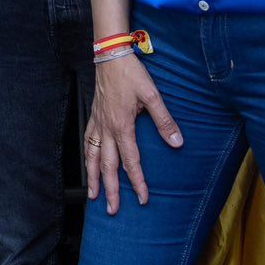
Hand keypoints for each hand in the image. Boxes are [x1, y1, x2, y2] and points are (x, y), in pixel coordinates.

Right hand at [84, 54, 182, 213]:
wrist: (110, 55)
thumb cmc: (131, 73)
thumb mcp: (153, 95)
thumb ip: (165, 121)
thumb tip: (177, 143)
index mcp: (122, 126)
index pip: (131, 161)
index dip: (138, 182)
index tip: (142, 199)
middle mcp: (107, 129)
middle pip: (107, 166)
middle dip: (110, 189)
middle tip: (113, 210)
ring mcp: (98, 123)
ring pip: (93, 157)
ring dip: (93, 177)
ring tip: (93, 195)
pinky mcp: (94, 116)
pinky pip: (88, 141)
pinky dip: (88, 156)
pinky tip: (89, 163)